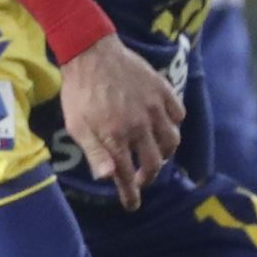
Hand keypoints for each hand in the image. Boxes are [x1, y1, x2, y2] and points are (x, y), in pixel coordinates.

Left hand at [58, 33, 183, 210]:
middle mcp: (139, 125)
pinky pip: (178, 114)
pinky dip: (174, 124)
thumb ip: (94, 153)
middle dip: (147, 177)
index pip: (127, 175)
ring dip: (163, 153)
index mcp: (116, 136)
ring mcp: (154, 107)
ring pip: (172, 141)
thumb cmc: (79, 92)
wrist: (90, 52)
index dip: (130, 194)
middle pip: (154, 163)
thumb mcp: (77, 126)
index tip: (132, 205)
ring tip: (152, 154)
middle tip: (139, 179)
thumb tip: (108, 179)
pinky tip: (162, 125)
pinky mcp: (163, 90)